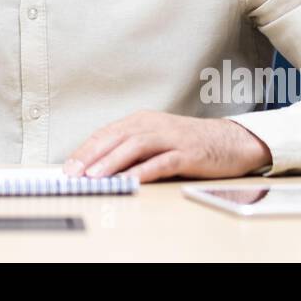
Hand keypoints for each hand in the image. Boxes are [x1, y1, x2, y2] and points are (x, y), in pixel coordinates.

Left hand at [63, 112, 270, 182]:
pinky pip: (162, 162)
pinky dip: (144, 171)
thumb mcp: (157, 140)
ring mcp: (171, 137)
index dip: (85, 150)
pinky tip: (131, 180)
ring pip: (135, 146)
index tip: (68, 166)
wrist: (232, 140)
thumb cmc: (191, 143)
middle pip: (115, 137)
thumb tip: (100, 168)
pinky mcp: (188, 153)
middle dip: (91, 155)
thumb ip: (132, 150)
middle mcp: (153, 125)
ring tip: (94, 176)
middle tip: (72, 172)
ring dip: (112, 162)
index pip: (107, 133)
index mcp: (142, 120)